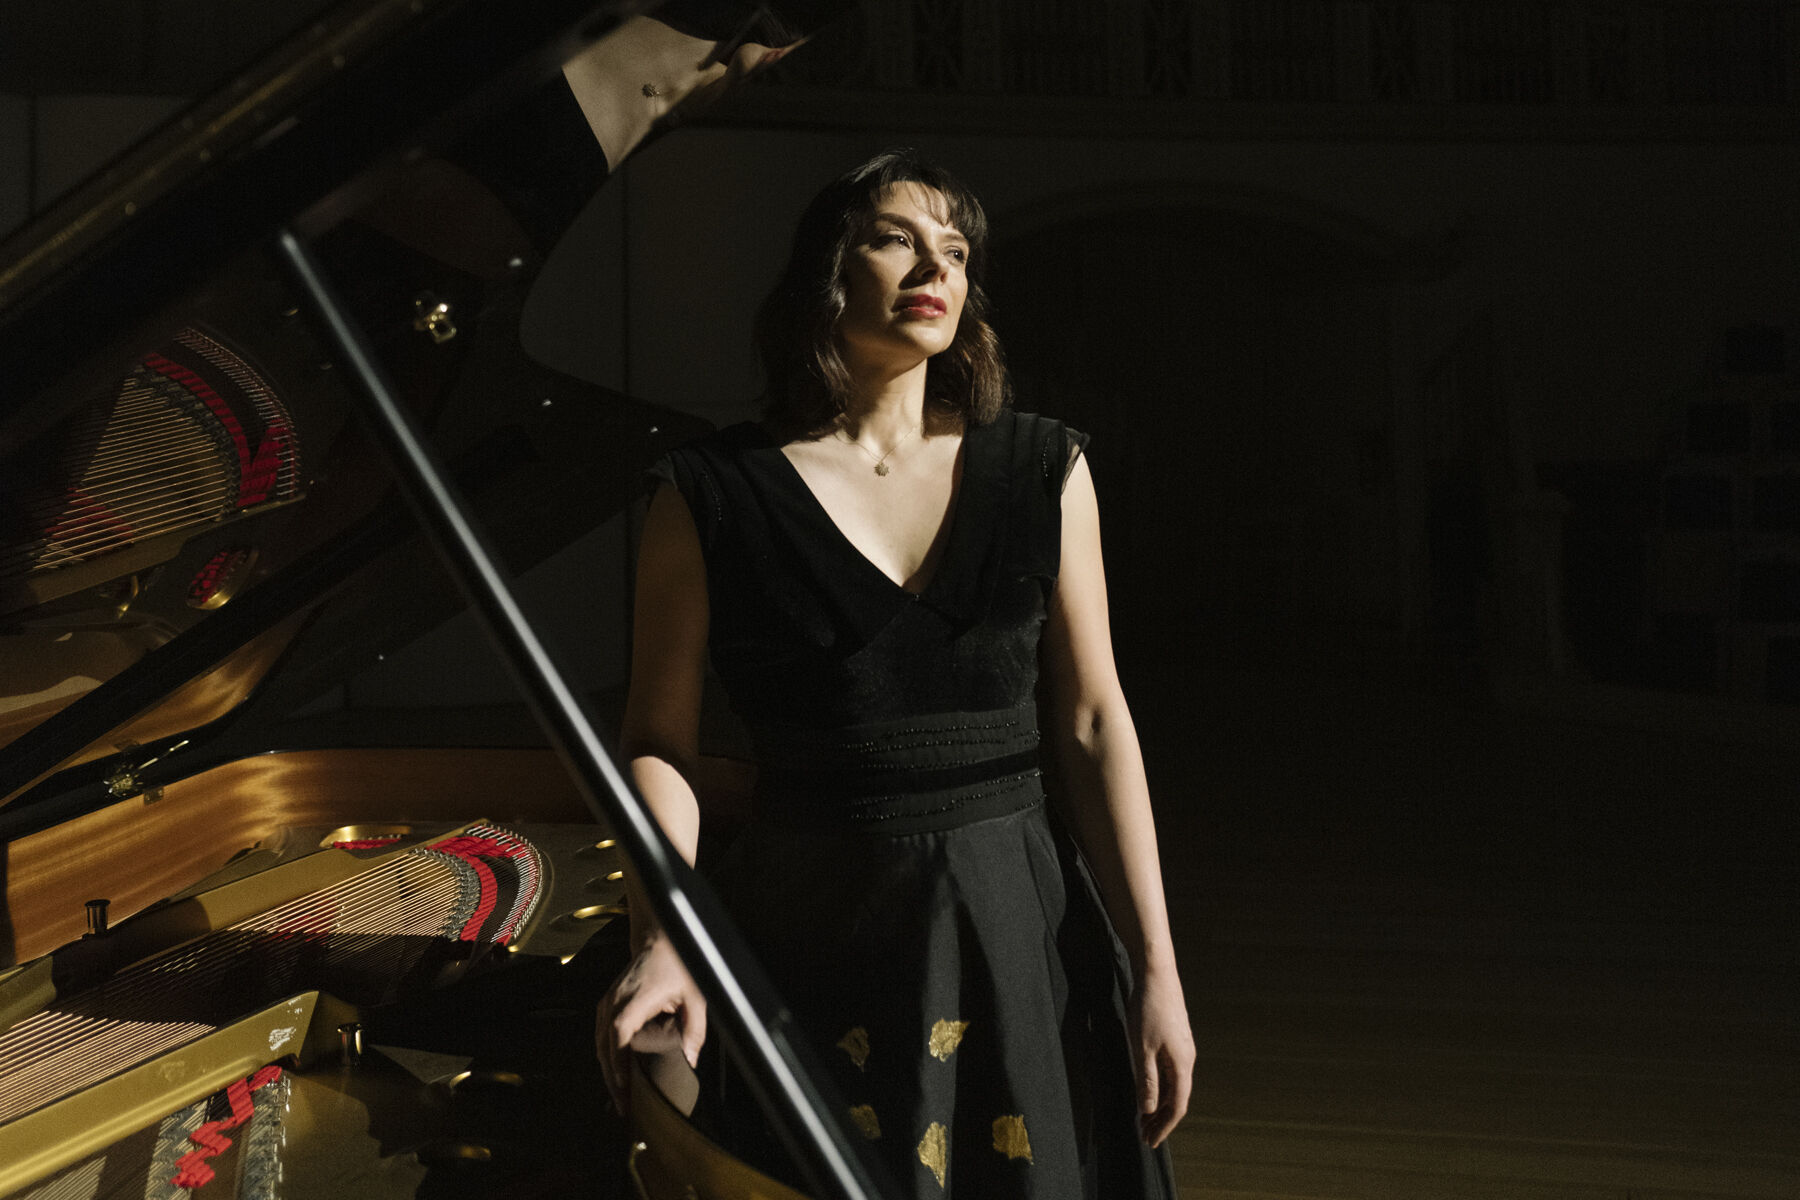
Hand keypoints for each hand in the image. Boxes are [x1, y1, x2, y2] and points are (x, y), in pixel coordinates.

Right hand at [595, 933, 707, 1112]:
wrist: (659, 940)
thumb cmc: (677, 966)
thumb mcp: (694, 996)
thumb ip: (694, 1030)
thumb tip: (690, 1061)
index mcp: (634, 1000)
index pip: (619, 1035)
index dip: (619, 1062)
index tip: (624, 1087)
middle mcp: (614, 1001)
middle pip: (604, 1047)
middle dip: (612, 1079)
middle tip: (624, 1107)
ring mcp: (607, 1002)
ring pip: (599, 1044)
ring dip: (608, 1071)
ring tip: (620, 1098)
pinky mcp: (606, 1005)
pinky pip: (601, 1037)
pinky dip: (606, 1057)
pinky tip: (615, 1075)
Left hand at [1130, 965, 1194, 1147]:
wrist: (1156, 973)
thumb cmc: (1148, 1009)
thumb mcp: (1141, 1048)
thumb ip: (1146, 1080)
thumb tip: (1148, 1110)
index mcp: (1182, 1064)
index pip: (1177, 1106)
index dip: (1164, 1127)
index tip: (1150, 1142)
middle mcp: (1187, 1058)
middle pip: (1177, 1097)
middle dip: (1161, 1119)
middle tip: (1144, 1135)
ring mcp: (1182, 1047)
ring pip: (1174, 1084)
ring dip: (1159, 1103)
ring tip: (1144, 1118)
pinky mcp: (1175, 1037)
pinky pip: (1170, 1070)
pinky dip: (1159, 1085)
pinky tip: (1147, 1088)